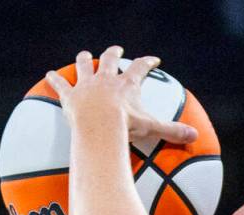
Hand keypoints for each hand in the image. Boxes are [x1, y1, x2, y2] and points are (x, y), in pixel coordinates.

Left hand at [45, 47, 197, 143]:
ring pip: (85, 66)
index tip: (153, 59)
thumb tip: (195, 136)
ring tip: (85, 55)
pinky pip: (60, 84)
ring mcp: (87, 85)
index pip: (141, 68)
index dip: (147, 62)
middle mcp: (107, 79)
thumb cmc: (125, 126)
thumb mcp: (152, 128)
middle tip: (116, 49)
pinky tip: (48, 74)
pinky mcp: (70, 96)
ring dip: (85, 59)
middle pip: (110, 60)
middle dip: (114, 53)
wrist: (99, 127)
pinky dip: (54, 79)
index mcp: (127, 85)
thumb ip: (172, 131)